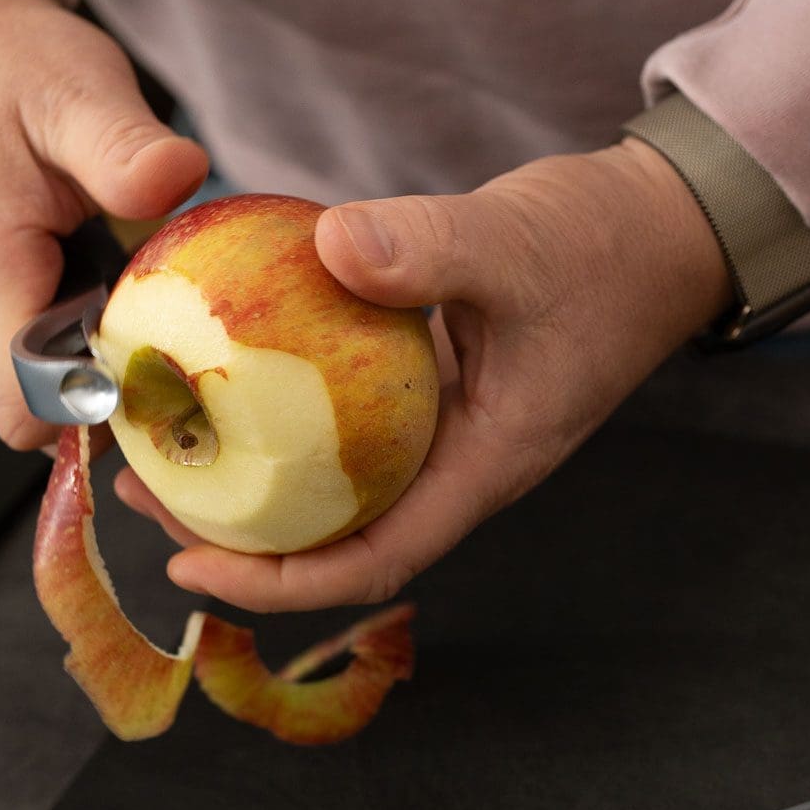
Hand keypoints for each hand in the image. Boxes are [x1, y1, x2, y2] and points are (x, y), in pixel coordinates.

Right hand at [0, 0, 207, 447]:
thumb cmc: (9, 69)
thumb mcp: (78, 91)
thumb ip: (124, 147)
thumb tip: (180, 176)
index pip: (30, 409)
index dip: (103, 408)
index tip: (168, 363)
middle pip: (40, 414)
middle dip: (114, 390)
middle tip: (177, 330)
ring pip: (37, 394)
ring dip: (98, 363)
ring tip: (143, 297)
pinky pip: (31, 362)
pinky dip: (78, 342)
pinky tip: (113, 289)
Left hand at [114, 139, 733, 608]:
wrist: (662, 227)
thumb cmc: (608, 249)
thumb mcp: (516, 243)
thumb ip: (429, 246)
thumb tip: (325, 244)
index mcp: (482, 463)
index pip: (371, 559)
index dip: (275, 582)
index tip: (190, 567)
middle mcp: (455, 460)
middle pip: (334, 532)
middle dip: (237, 530)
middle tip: (147, 488)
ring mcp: (444, 424)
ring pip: (336, 477)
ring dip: (253, 469)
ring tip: (170, 436)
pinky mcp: (432, 382)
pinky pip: (348, 415)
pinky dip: (287, 403)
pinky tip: (237, 366)